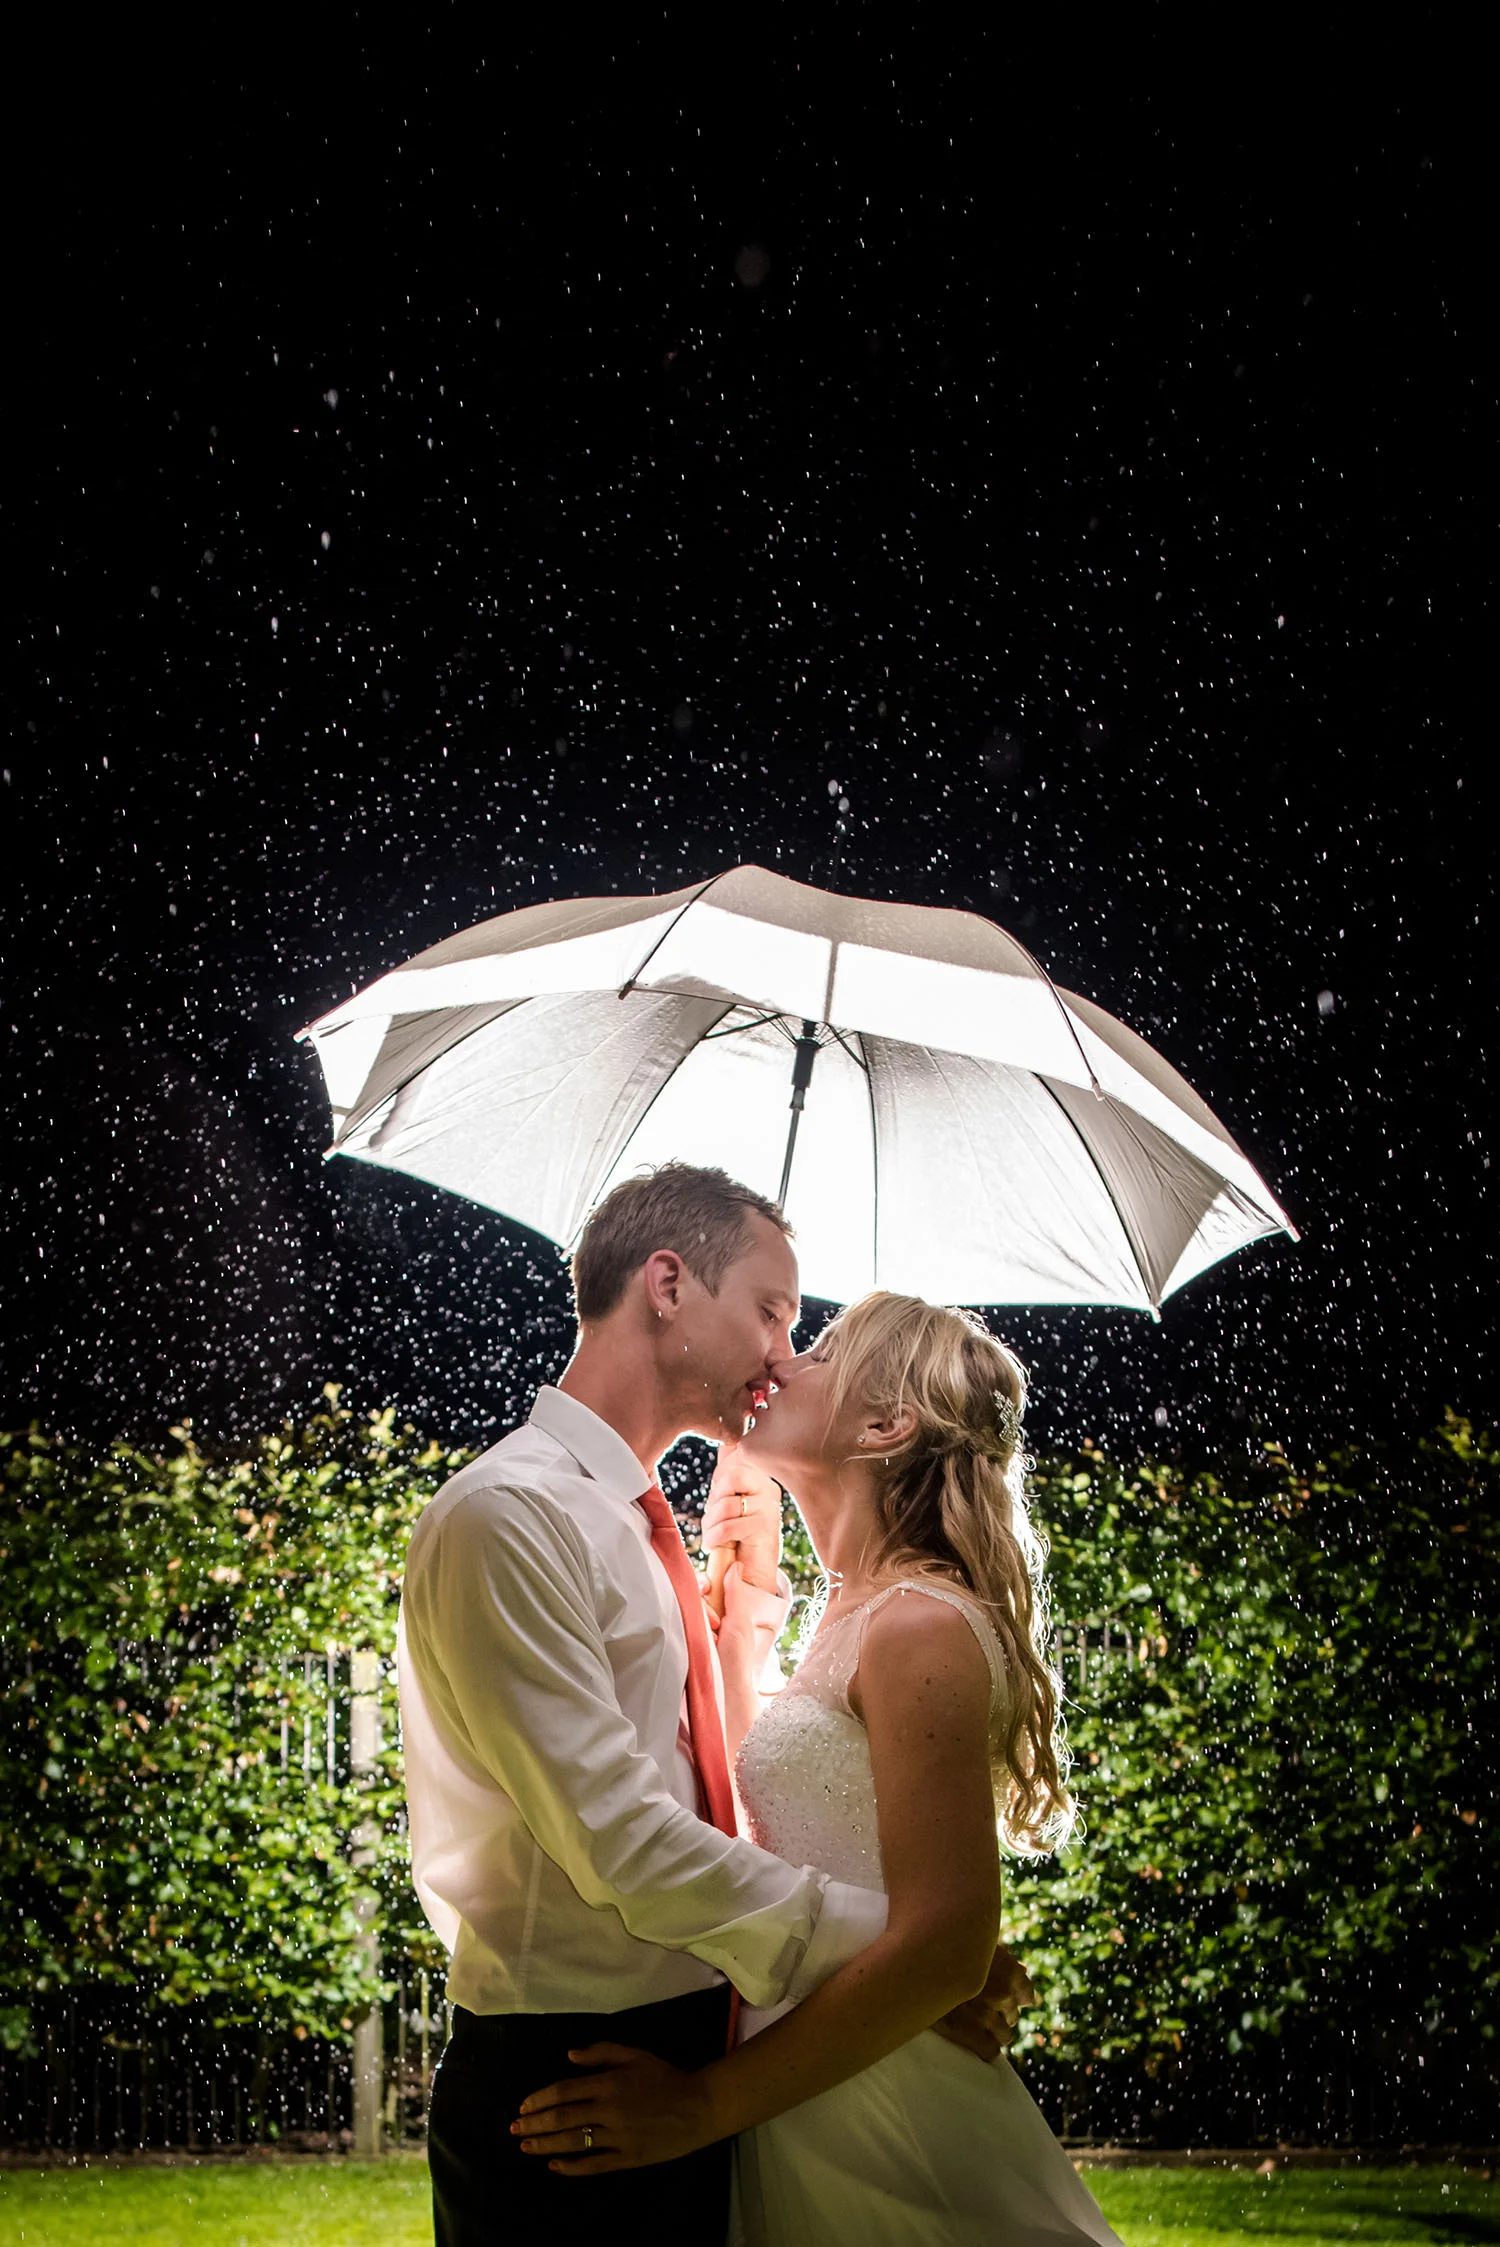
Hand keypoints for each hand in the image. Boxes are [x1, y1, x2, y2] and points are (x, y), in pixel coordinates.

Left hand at [513, 2042, 717, 2173]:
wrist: (697, 2107)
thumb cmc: (664, 2077)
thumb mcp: (635, 2054)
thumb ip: (601, 2052)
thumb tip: (569, 2056)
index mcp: (610, 2083)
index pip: (565, 2091)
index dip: (540, 2099)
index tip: (523, 2106)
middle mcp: (609, 2110)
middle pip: (563, 2118)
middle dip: (535, 2124)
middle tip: (514, 2129)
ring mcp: (618, 2137)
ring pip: (574, 2142)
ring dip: (546, 2145)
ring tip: (525, 2146)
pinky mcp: (627, 2158)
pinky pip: (594, 2165)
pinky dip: (572, 2166)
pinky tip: (555, 2165)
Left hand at [702, 1440, 783, 1608]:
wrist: (750, 1578)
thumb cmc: (734, 1539)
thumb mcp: (726, 1502)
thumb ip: (726, 1476)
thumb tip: (728, 1444)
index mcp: (758, 1477)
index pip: (739, 1453)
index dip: (721, 1471)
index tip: (718, 1495)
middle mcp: (768, 1488)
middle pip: (731, 1473)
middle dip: (713, 1501)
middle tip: (713, 1521)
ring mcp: (769, 1508)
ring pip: (726, 1502)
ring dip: (711, 1524)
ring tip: (714, 1537)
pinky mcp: (765, 1529)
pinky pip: (729, 1526)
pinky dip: (715, 1538)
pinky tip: (717, 1546)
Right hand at [932, 1940, 1034, 2062]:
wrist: (911, 1961)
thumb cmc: (944, 1943)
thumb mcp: (975, 1942)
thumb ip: (1001, 1957)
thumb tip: (1023, 1971)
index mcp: (1007, 1970)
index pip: (1026, 1993)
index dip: (1018, 1997)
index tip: (1009, 1998)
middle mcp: (1001, 1994)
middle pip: (1013, 2015)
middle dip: (1002, 2014)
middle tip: (986, 2010)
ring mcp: (985, 2015)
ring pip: (1005, 2035)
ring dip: (995, 2032)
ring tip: (981, 2029)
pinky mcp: (967, 2032)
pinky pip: (990, 2050)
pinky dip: (987, 2048)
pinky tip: (978, 2043)